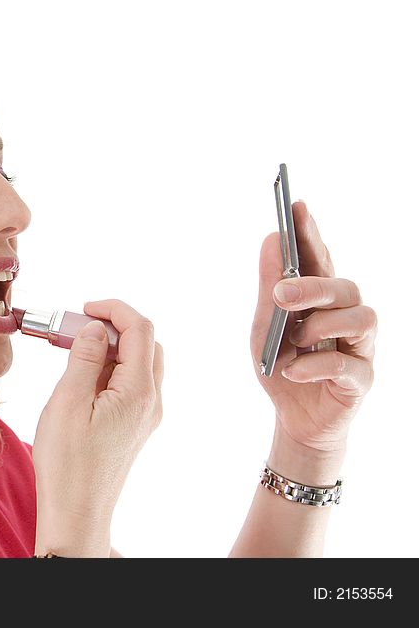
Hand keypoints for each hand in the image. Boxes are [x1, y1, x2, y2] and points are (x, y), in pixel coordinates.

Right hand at [32, 299, 163, 555]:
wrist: (76, 513)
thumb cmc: (68, 464)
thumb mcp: (67, 402)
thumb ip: (84, 358)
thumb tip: (96, 328)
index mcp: (138, 392)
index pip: (141, 329)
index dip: (114, 309)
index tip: (84, 308)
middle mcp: (151, 401)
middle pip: (147, 343)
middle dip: (114, 326)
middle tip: (77, 328)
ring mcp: (146, 416)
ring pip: (140, 363)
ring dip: (112, 348)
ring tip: (74, 352)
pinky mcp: (135, 426)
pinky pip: (131, 384)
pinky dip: (111, 369)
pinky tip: (82, 380)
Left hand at [250, 201, 376, 454]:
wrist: (293, 419)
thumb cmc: (282, 364)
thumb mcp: (265, 324)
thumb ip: (269, 286)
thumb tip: (271, 238)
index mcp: (321, 298)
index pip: (320, 258)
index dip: (312, 232)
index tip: (298, 207)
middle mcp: (346, 315)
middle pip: (345, 285)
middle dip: (314, 285)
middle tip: (281, 293)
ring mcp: (359, 346)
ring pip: (362, 318)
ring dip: (322, 325)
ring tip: (295, 340)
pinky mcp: (361, 379)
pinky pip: (349, 365)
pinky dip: (317, 365)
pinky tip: (292, 369)